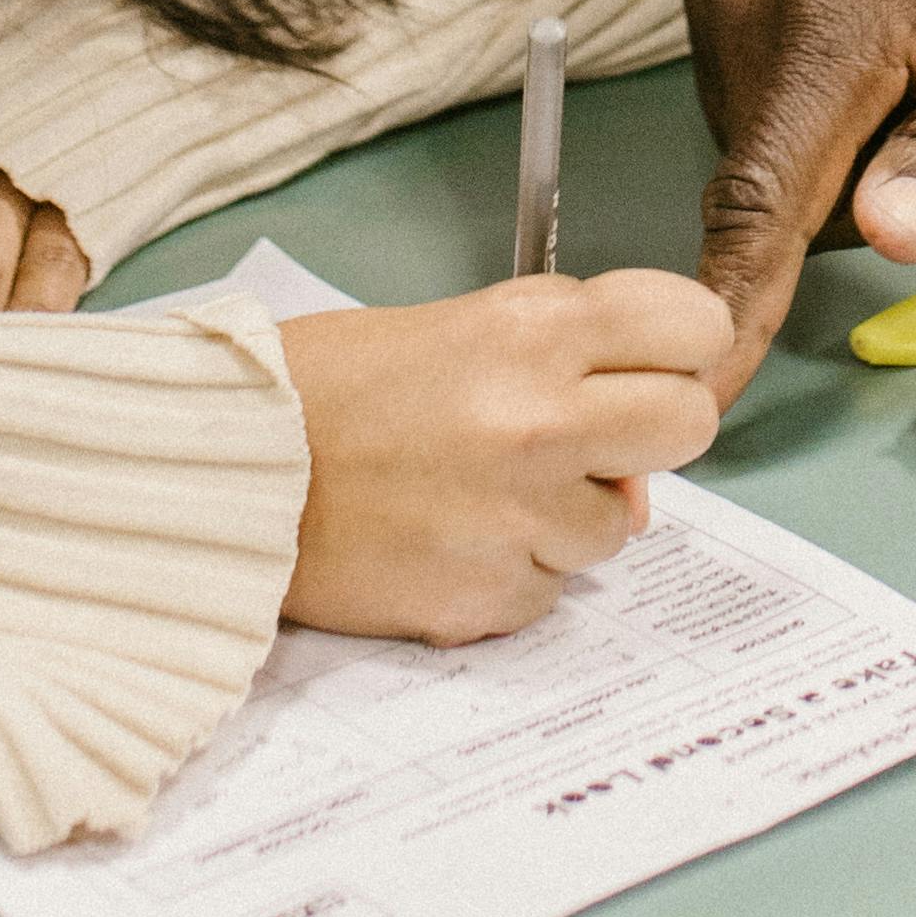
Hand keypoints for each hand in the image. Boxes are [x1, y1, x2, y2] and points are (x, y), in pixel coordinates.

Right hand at [282, 271, 734, 638]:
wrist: (223, 475)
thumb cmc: (323, 392)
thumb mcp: (453, 330)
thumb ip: (558, 369)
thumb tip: (632, 456)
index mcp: (532, 330)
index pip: (692, 324)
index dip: (678, 346)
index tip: (651, 362)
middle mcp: (539, 417)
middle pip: (689, 424)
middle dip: (649, 434)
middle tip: (589, 438)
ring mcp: (519, 513)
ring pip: (620, 524)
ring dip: (567, 516)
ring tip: (477, 491)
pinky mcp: (488, 592)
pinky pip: (551, 590)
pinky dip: (511, 572)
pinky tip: (447, 539)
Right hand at [682, 0, 915, 378]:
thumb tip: (885, 242)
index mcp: (832, 27)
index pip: (760, 208)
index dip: (729, 316)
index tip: (688, 399)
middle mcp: (748, 9)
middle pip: (778, 191)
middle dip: (862, 192)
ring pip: (768, 150)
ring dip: (843, 143)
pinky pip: (758, 97)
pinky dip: (819, 100)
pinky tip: (884, 33)